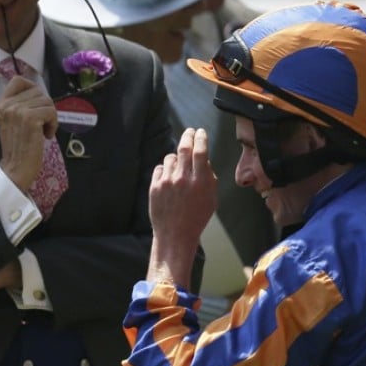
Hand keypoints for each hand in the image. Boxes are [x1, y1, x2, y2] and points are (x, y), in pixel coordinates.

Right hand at [0, 77, 58, 192]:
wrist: (16, 169)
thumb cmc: (18, 147)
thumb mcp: (12, 121)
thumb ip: (19, 105)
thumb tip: (38, 92)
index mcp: (0, 104)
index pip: (18, 80)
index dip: (31, 88)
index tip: (36, 104)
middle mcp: (6, 105)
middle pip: (37, 91)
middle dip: (44, 107)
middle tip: (41, 124)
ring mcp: (17, 111)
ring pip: (47, 101)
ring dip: (50, 117)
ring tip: (43, 131)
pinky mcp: (30, 118)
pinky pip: (51, 111)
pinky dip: (53, 124)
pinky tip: (46, 136)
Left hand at [146, 127, 217, 284]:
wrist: (175, 234)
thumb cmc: (196, 217)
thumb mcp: (211, 197)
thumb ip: (208, 176)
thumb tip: (203, 159)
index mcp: (201, 181)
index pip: (201, 151)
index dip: (200, 138)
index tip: (200, 132)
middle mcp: (183, 179)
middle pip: (184, 148)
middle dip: (187, 136)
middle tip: (189, 132)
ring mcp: (167, 182)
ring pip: (170, 158)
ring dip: (175, 158)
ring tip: (179, 168)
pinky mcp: (154, 187)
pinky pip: (159, 169)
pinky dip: (164, 170)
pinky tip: (168, 179)